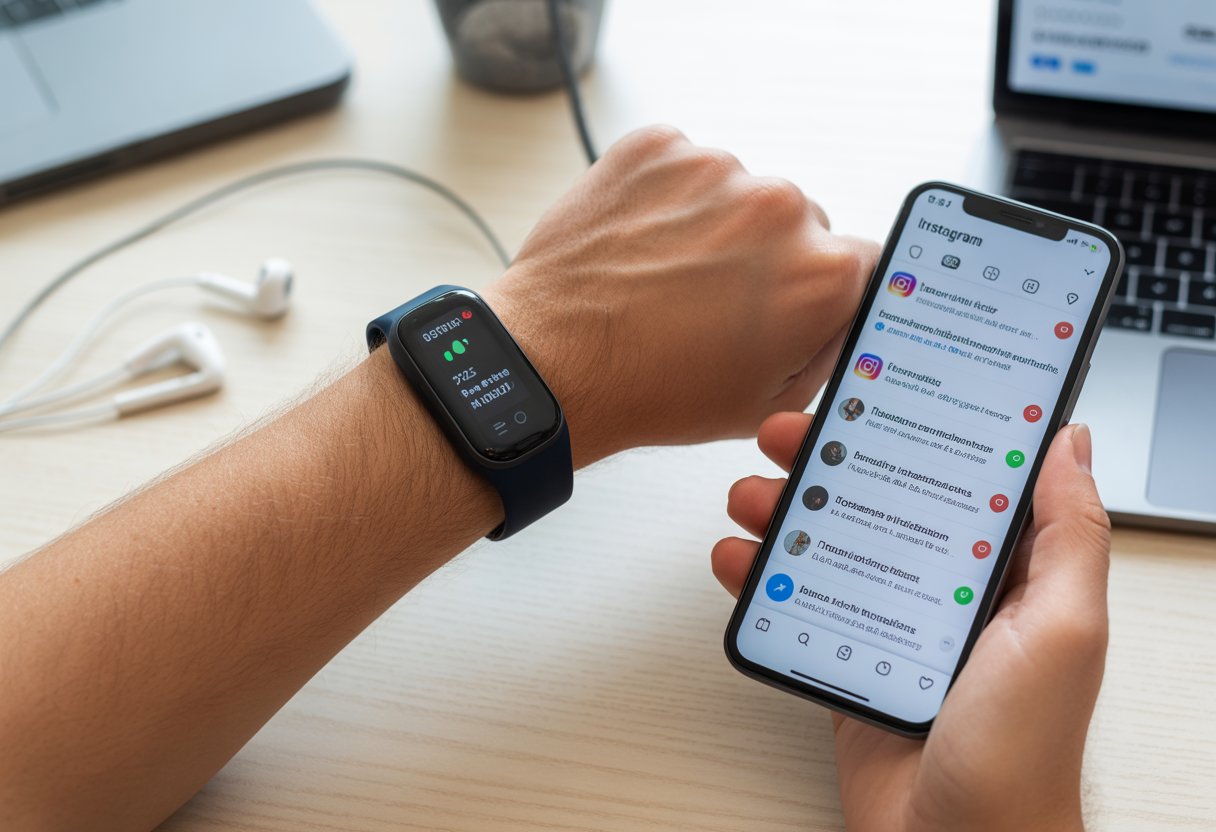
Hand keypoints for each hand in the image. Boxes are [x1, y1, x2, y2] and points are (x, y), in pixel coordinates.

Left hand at [484, 126, 877, 465]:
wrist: (553, 364)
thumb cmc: (652, 390)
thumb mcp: (770, 403)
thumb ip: (828, 349)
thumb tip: (845, 315)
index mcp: (822, 275)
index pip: (865, 261)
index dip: (826, 289)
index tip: (794, 299)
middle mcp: (779, 209)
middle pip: (799, 223)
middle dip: (768, 258)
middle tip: (715, 302)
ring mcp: (715, 171)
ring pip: (738, 193)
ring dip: (715, 226)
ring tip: (667, 279)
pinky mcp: (657, 149)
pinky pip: (682, 168)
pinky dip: (667, 200)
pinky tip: (642, 249)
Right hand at [713, 413, 1110, 831]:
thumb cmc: (1022, 753)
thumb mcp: (1062, 630)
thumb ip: (1068, 534)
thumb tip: (1070, 440)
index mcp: (1008, 572)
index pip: (960, 476)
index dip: (916, 428)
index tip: (873, 390)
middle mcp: (949, 589)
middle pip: (882, 500)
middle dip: (831, 462)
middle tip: (786, 435)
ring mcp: (894, 622)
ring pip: (833, 544)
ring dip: (784, 514)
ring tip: (750, 495)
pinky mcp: (850, 657)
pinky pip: (800, 603)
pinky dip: (761, 580)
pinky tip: (736, 561)